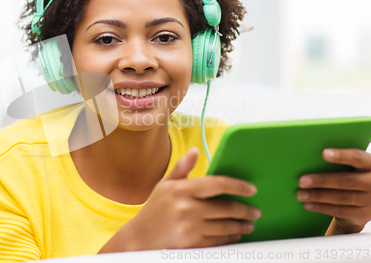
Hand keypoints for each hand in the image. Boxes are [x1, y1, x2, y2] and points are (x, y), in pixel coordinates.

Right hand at [122, 147, 260, 249]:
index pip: (218, 184)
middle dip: (246, 210)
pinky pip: (219, 241)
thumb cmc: (154, 209)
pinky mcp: (193, 245)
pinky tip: (234, 234)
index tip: (251, 189)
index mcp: (181, 189)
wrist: (141, 237)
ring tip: (248, 223)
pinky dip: (230, 238)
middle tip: (255, 211)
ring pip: (226, 226)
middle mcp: (187, 208)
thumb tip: (195, 150)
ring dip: (241, 225)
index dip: (238, 186)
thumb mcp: (165, 185)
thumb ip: (182, 167)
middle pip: (227, 208)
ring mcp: (190, 228)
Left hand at [296, 148, 370, 234]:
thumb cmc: (356, 175)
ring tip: (300, 194)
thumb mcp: (357, 166)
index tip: (323, 153)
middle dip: (321, 181)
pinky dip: (321, 207)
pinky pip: (339, 211)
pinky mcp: (362, 215)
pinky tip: (308, 204)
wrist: (370, 199)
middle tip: (302, 181)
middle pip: (346, 181)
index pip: (357, 158)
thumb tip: (312, 155)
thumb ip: (343, 161)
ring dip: (318, 196)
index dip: (341, 156)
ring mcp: (370, 201)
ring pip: (341, 197)